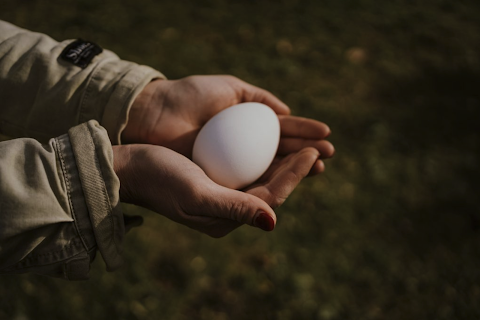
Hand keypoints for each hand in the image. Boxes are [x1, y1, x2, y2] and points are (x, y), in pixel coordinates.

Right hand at [113, 144, 319, 236]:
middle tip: (322, 148)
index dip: (295, 176)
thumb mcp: (197, 192)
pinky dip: (264, 155)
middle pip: (272, 188)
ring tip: (307, 146)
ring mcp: (222, 194)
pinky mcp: (215, 180)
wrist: (130, 168)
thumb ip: (234, 208)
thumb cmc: (160, 178)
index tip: (314, 153)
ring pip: (263, 177)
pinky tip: (274, 141)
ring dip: (286, 162)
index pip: (271, 197)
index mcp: (226, 219)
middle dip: (298, 169)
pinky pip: (248, 167)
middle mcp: (228, 209)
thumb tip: (273, 222)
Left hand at [122, 75, 333, 172]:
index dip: (302, 136)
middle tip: (328, 154)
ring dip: (293, 171)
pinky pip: (246, 186)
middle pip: (278, 155)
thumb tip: (285, 112)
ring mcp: (228, 170)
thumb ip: (257, 98)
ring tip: (316, 166)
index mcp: (244, 130)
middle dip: (305, 155)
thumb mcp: (228, 89)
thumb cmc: (187, 98)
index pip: (279, 134)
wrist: (152, 114)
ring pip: (267, 172)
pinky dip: (267, 184)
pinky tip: (287, 181)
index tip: (325, 135)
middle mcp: (239, 152)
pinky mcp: (215, 185)